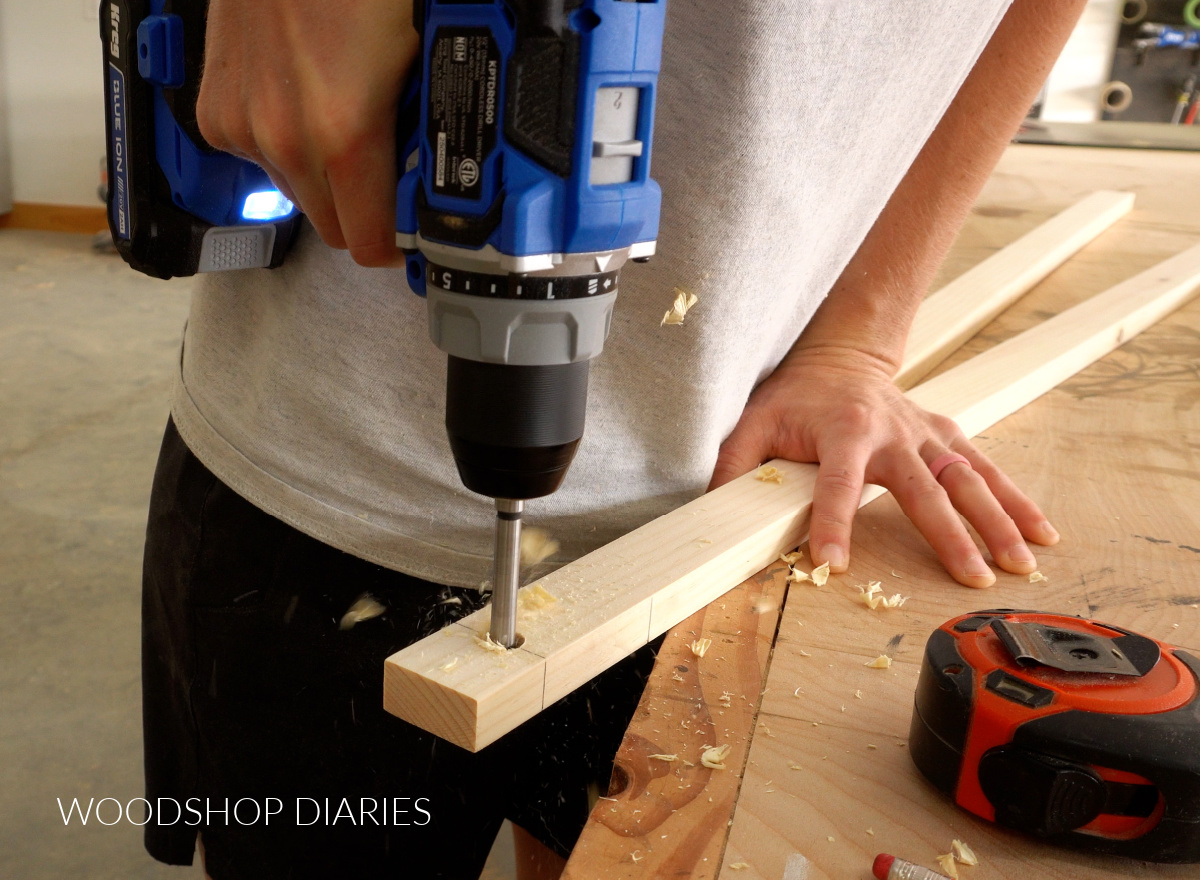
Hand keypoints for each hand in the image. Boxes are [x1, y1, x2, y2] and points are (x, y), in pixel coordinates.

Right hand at [196, 0, 417, 266]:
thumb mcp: (422, 50)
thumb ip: (425, 123)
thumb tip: (441, 169)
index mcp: (343, 132)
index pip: (368, 242)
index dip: (396, 243)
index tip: (411, 235)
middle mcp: (284, 140)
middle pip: (332, 226)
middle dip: (363, 209)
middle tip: (388, 170)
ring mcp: (242, 126)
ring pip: (296, 191)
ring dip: (323, 174)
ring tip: (345, 117)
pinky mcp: (214, 110)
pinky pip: (260, 156)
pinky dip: (285, 142)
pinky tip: (304, 98)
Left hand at [709, 345, 1058, 587]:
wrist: (841, 352)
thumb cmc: (795, 396)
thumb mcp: (752, 424)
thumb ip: (733, 466)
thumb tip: (711, 512)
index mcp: (842, 432)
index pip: (835, 483)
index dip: (832, 521)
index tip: (832, 561)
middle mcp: (891, 433)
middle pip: (923, 488)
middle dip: (949, 534)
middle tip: (973, 578)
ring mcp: (925, 434)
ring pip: (968, 478)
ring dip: (997, 522)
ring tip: (1020, 564)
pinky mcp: (946, 435)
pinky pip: (986, 467)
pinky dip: (1016, 500)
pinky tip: (1041, 533)